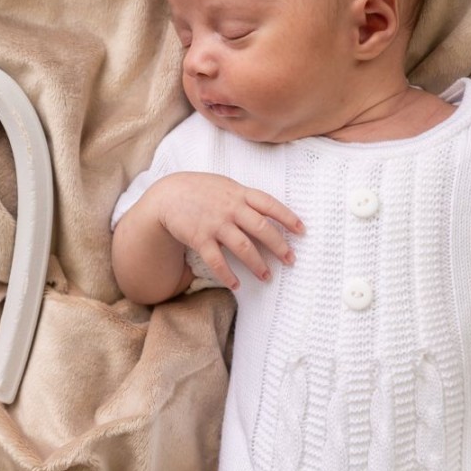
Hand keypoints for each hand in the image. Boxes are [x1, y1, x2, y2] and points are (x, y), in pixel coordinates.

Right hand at [150, 172, 303, 289]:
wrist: (168, 195)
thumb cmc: (201, 190)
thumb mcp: (225, 186)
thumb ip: (245, 198)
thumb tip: (269, 213)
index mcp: (239, 193)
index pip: (269, 204)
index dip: (288, 217)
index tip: (302, 230)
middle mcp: (230, 208)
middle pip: (261, 228)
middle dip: (279, 246)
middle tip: (291, 260)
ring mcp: (215, 223)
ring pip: (243, 247)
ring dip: (258, 264)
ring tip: (267, 276)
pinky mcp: (200, 238)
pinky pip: (217, 261)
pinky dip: (227, 275)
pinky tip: (236, 284)